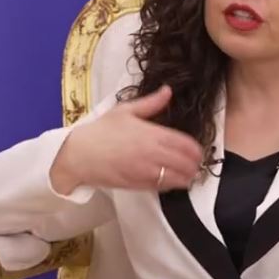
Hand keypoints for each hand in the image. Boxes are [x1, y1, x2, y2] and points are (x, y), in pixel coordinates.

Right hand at [50, 85, 203, 193]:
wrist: (79, 154)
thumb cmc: (100, 131)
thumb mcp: (125, 111)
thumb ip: (151, 102)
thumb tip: (168, 91)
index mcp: (152, 133)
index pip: (185, 144)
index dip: (197, 150)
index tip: (198, 152)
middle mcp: (152, 153)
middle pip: (186, 163)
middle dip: (194, 165)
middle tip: (196, 164)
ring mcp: (146, 171)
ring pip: (177, 178)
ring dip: (186, 177)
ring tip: (188, 175)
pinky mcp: (138, 185)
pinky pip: (162, 188)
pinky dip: (171, 185)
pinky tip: (171, 181)